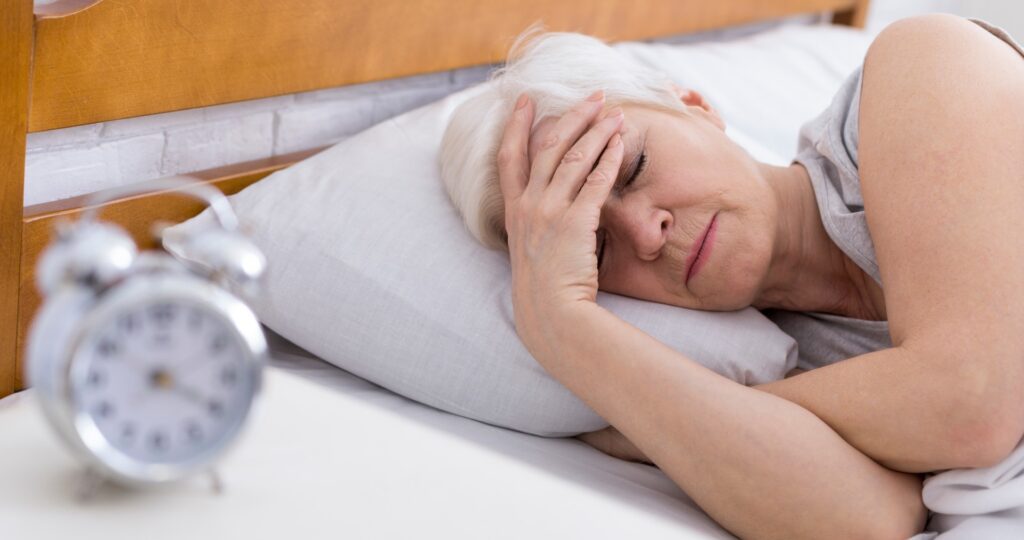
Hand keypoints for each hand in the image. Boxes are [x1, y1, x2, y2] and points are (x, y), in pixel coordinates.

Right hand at [497, 91, 624, 339]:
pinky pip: (595, 182)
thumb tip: (558, 204)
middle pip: (548, 145)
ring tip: (616, 113)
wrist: (550, 314)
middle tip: (594, 96)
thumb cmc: (545, 287)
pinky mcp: (574, 222)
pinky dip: (609, 159)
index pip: (509, 156)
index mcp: (514, 210)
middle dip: (573, 115)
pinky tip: (620, 144)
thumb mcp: (530, 248)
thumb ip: (537, 221)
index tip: (524, 101)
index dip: (516, 125)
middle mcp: (528, 205)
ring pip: (574, 157)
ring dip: (597, 130)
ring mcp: (549, 212)